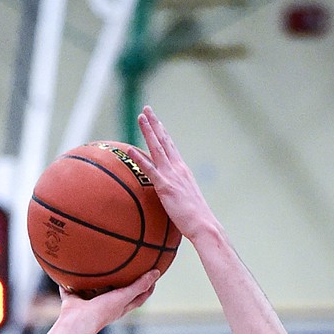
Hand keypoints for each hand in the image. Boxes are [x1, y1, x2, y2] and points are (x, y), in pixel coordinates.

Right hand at [57, 268, 158, 333]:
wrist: (78, 322)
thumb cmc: (103, 311)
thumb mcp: (124, 296)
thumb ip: (139, 285)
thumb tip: (157, 272)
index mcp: (119, 307)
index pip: (138, 297)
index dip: (147, 288)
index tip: (153, 276)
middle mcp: (105, 306)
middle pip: (116, 293)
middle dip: (120, 282)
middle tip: (126, 266)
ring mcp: (88, 304)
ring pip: (92, 290)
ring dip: (94, 281)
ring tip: (95, 264)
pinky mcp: (73, 301)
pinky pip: (70, 289)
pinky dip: (67, 282)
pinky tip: (67, 269)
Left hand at [137, 106, 211, 240]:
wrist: (203, 225)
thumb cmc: (195, 219)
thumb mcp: (184, 201)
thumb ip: (176, 194)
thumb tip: (170, 197)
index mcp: (182, 170)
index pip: (171, 147)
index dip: (162, 133)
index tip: (156, 121)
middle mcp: (178, 168)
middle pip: (164, 141)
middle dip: (155, 123)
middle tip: (146, 109)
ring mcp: (171, 176)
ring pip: (157, 148)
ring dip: (148, 131)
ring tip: (140, 117)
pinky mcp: (165, 187)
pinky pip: (150, 170)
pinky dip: (139, 158)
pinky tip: (130, 150)